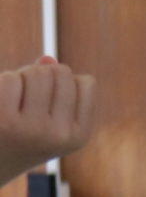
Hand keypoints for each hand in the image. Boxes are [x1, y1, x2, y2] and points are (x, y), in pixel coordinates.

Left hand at [0, 56, 94, 182]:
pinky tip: (1, 101)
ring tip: (12, 98)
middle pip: (60, 72)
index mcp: (78, 136)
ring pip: (36, 72)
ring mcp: (33, 129)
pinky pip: (11, 79)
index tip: (49, 102)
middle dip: (41, 74)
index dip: (65, 84)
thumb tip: (45, 59)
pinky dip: (4, 81)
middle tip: (26, 96)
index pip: (86, 83)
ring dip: (21, 76)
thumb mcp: (48, 120)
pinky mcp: (6, 122)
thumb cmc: (18, 138)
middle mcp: (61, 135)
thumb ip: (55, 88)